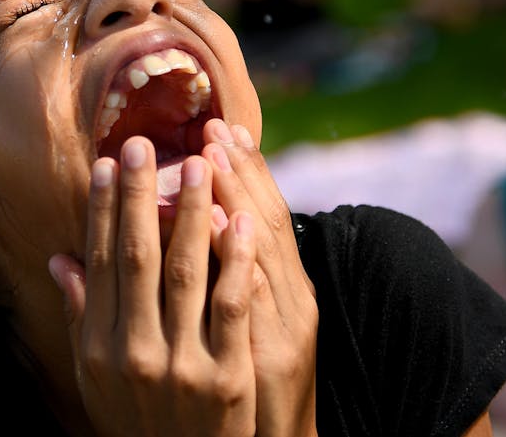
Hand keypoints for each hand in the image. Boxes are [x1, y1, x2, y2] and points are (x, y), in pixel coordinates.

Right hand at [49, 138, 256, 436]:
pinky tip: (241, 218)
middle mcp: (134, 351)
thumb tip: (60, 259)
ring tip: (199, 163)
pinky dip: (237, 259)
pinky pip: (231, 306)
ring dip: (192, 212)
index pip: (101, 262)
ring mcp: (182, 364)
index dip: (105, 210)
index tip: (110, 164)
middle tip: (145, 144)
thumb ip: (83, 316)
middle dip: (141, 196)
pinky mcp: (227, 377)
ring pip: (186, 272)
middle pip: (138, 256)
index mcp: (101, 346)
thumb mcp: (96, 377)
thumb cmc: (137, 420)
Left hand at [203, 119, 319, 436]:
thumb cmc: (257, 379)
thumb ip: (236, 271)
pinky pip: (245, 302)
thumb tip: (212, 216)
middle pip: (265, 224)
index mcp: (290, 287)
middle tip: (213, 127)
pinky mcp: (263, 358)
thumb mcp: (256, 322)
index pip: (267, 216)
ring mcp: (282, 328)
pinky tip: (216, 227)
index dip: (248, 171)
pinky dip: (234, 262)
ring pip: (259, 252)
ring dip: (233, 201)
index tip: (225, 127)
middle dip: (239, 173)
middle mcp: (293, 300)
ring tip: (211, 157)